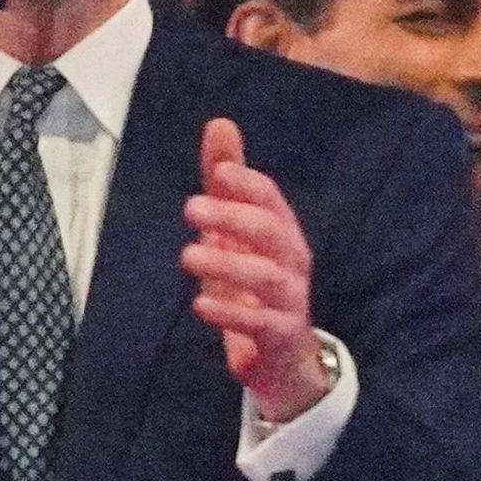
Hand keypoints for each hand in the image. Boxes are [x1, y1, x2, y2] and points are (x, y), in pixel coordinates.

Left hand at [182, 119, 329, 423]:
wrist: (282, 357)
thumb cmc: (253, 285)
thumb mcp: (235, 232)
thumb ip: (225, 183)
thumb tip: (220, 123)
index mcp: (281, 234)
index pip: (272, 200)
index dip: (249, 185)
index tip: (219, 172)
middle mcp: (291, 262)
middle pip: (274, 232)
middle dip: (236, 217)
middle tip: (191, 208)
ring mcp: (289, 300)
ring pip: (268, 276)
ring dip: (227, 263)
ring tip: (188, 255)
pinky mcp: (280, 335)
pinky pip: (262, 323)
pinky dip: (232, 312)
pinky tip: (201, 304)